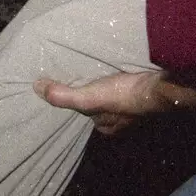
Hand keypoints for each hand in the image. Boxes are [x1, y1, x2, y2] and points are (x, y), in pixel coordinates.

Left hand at [34, 69, 195, 135]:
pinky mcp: (146, 92)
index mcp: (108, 127)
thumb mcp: (87, 98)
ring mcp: (136, 108)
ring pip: (115, 97)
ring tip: (97, 71)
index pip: (88, 118)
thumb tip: (36, 88)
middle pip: (102, 107)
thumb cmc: (122, 96)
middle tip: (83, 79)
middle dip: (94, 96)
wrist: (160, 87)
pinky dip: (121, 79)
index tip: (71, 91)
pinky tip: (118, 68)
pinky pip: (128, 85)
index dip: (79, 106)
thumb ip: (63, 96)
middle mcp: (123, 122)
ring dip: (109, 87)